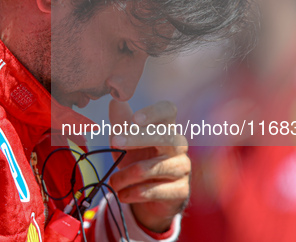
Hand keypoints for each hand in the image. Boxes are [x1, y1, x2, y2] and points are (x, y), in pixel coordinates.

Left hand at [108, 100, 189, 232]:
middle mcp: (178, 145)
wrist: (148, 195)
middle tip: (114, 142)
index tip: (135, 118)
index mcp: (165, 127)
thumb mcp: (125, 141)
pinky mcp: (180, 190)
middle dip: (137, 139)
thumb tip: (114, 101)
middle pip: (165, 137)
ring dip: (127, 175)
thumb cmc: (137, 159)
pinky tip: (122, 194)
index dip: (154, 113)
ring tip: (113, 181)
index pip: (168, 111)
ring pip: (155, 168)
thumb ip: (120, 122)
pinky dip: (133, 193)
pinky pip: (154, 191)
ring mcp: (182, 168)